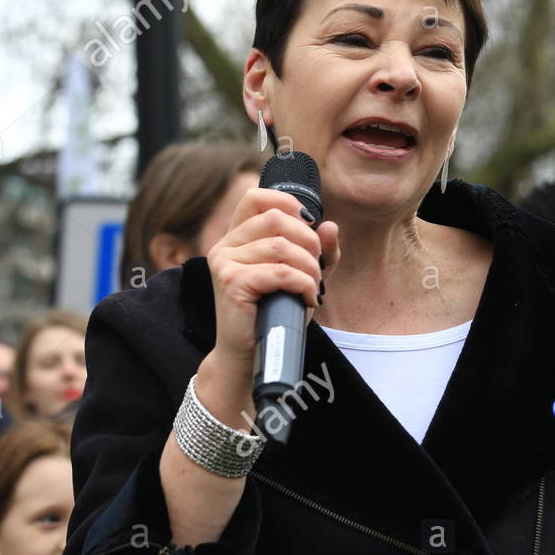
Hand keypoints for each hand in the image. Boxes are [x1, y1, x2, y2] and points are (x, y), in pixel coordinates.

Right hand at [203, 186, 339, 394]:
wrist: (249, 357)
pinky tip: (307, 299)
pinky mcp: (231, 282)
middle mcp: (225, 245)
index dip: (286, 202)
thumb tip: (330, 225)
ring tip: (313, 289)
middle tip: (317, 270)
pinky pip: (280, 272)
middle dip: (308, 242)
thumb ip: (318, 252)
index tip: (309, 226)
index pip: (255, 197)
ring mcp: (224, 262)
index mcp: (237, 238)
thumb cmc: (273, 315)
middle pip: (276, 219)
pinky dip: (303, 285)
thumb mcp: (300, 278)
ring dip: (309, 268)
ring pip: (281, 247)